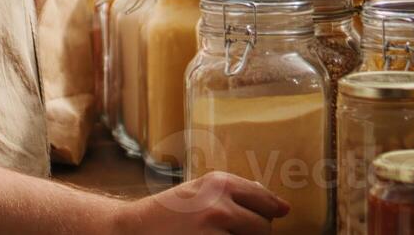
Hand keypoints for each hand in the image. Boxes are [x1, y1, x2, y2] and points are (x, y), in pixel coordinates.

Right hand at [110, 172, 290, 234]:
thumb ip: (234, 193)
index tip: (281, 213)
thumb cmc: (168, 212)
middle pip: (264, 228)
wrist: (133, 230)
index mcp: (220, 183)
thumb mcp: (200, 190)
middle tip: (231, 232)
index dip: (274, 210)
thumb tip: (276, 204)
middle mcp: (220, 205)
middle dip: (255, 233)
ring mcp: (214, 232)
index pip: (265, 200)